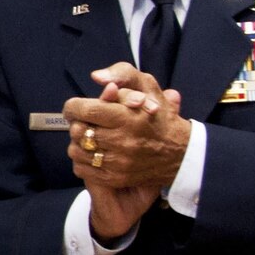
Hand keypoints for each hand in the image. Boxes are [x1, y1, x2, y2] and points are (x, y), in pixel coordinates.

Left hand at [64, 63, 191, 234]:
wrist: (181, 154)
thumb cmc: (160, 117)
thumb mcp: (148, 87)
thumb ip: (122, 76)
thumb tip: (97, 78)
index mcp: (126, 117)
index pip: (84, 110)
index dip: (74, 106)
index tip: (76, 106)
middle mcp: (121, 141)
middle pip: (77, 130)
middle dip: (79, 123)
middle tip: (88, 121)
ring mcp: (117, 163)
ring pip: (75, 150)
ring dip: (79, 142)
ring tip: (93, 137)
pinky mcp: (114, 178)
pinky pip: (81, 169)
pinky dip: (83, 160)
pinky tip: (95, 152)